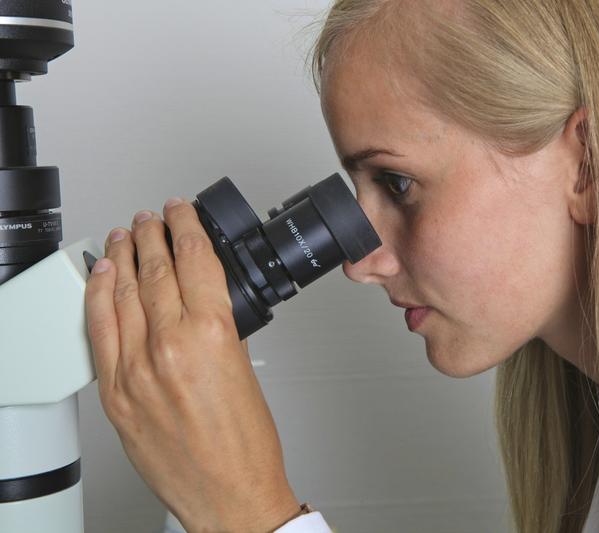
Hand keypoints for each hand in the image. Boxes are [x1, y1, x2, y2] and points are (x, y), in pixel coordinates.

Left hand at [85, 198, 300, 531]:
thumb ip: (217, 329)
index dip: (187, 226)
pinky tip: (102, 276)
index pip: (195, 260)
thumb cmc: (245, 444)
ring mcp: (135, 370)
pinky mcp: (114, 393)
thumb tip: (199, 299)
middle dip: (154, 233)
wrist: (228, 494)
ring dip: (123, 256)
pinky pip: (99, 331)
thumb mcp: (243, 369)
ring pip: (123, 293)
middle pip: (156, 269)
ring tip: (126, 233)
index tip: (182, 211)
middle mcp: (170, 346)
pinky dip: (98, 297)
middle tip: (153, 215)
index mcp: (212, 335)